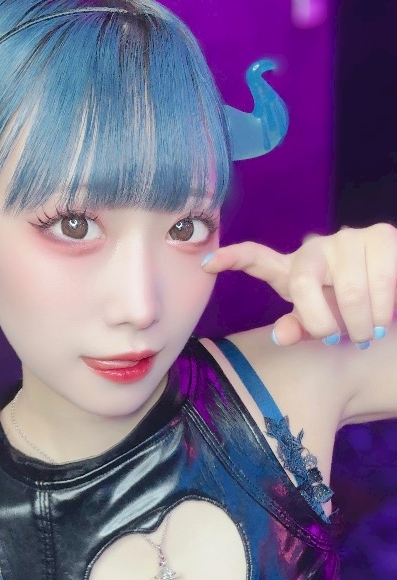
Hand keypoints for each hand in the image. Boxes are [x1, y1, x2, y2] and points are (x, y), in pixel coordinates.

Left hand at [202, 223, 396, 346]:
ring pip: (350, 291)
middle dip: (323, 323)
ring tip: (368, 331)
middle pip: (303, 284)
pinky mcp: (381, 236)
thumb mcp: (321, 324)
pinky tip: (386, 315)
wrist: (394, 298)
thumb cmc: (350, 313)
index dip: (232, 259)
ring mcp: (349, 239)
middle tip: (339, 339)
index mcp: (294, 271)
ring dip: (362, 324)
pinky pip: (382, 280)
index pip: (257, 258)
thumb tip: (280, 335)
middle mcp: (317, 248)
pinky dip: (385, 309)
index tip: (206, 263)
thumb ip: (299, 328)